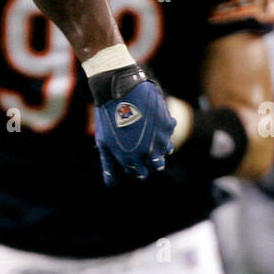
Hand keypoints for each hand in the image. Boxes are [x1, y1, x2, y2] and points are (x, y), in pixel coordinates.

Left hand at [90, 64, 175, 185]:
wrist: (120, 89)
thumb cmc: (108, 116)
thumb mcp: (104, 142)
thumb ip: (110, 164)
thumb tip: (112, 184)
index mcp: (130, 158)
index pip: (140, 174)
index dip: (136, 168)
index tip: (132, 160)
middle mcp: (147, 151)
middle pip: (156, 166)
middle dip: (150, 162)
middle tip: (142, 150)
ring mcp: (160, 138)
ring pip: (166, 152)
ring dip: (158, 146)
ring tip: (147, 135)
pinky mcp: (167, 124)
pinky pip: (169, 134)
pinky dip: (162, 131)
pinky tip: (152, 122)